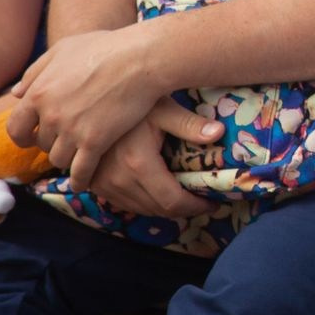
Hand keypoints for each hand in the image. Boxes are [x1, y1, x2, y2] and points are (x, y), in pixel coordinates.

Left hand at [13, 26, 171, 186]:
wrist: (142, 59)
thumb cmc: (107, 48)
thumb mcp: (64, 49)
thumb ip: (36, 71)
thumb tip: (17, 93)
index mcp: (38, 93)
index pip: (17, 127)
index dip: (24, 135)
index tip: (33, 138)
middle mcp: (50, 115)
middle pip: (43, 144)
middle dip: (54, 142)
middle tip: (69, 139)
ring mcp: (72, 130)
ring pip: (59, 159)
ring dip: (68, 158)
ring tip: (79, 155)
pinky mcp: (95, 141)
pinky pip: (80, 170)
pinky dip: (80, 180)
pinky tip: (84, 183)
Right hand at [86, 99, 221, 217]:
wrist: (96, 106)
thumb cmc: (136, 104)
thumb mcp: (164, 110)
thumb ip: (190, 124)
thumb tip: (219, 132)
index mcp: (138, 164)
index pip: (172, 201)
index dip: (195, 206)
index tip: (212, 203)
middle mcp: (118, 180)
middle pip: (158, 209)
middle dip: (184, 210)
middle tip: (203, 201)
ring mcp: (104, 185)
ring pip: (141, 209)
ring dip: (165, 208)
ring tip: (185, 199)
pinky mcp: (96, 185)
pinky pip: (125, 204)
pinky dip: (145, 204)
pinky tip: (160, 194)